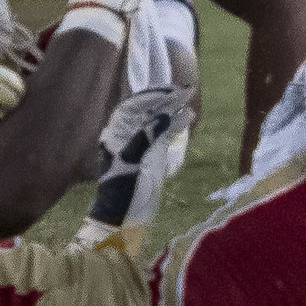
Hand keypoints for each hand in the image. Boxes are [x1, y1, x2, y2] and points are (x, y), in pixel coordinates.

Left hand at [71, 85, 196, 249]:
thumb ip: (148, 136)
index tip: (169, 91)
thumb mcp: (133, 162)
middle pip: (147, 110)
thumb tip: (165, 116)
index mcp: (116, 133)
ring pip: (158, 120)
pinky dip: (177, 125)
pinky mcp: (153, 155)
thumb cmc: (122, 190)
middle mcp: (128, 134)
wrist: (124, 217)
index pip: (133, 106)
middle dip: (166, 98)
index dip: (151, 96)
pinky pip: (166, 134)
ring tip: (189, 97)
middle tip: (185, 88)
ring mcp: (142, 144)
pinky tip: (188, 116)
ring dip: (173, 108)